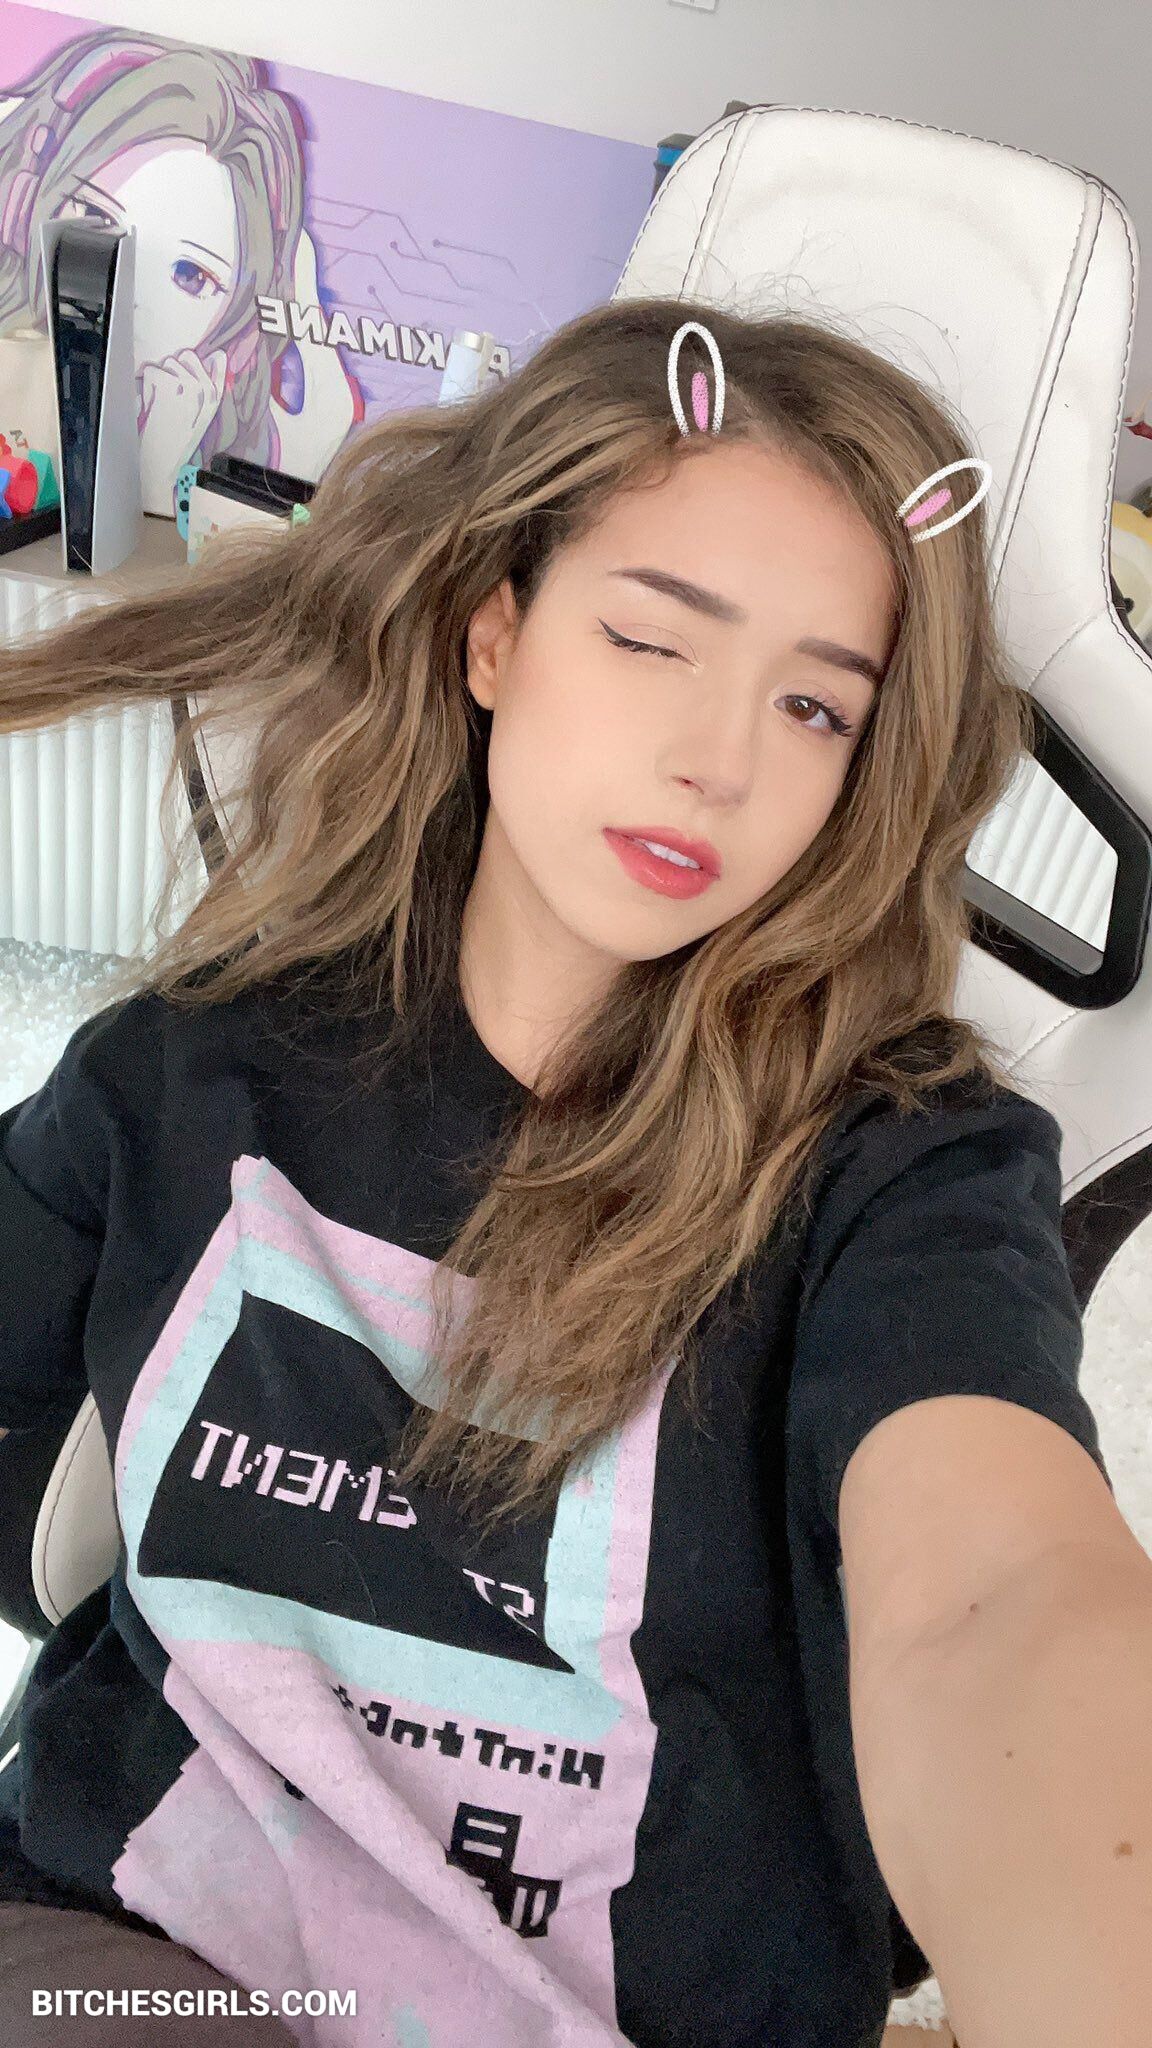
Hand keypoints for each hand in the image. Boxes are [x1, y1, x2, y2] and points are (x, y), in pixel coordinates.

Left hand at [138, 347, 227, 516]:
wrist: (163, 466)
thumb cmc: (177, 442)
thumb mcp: (200, 416)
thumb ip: (205, 388)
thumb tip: (212, 358)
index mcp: (216, 398)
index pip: (219, 360)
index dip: (197, 363)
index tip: (187, 379)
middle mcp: (207, 389)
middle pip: (186, 355)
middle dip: (172, 370)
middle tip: (170, 396)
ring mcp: (189, 387)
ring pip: (167, 363)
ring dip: (158, 381)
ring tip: (160, 405)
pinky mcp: (169, 387)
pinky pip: (152, 371)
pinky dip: (146, 388)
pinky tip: (152, 407)